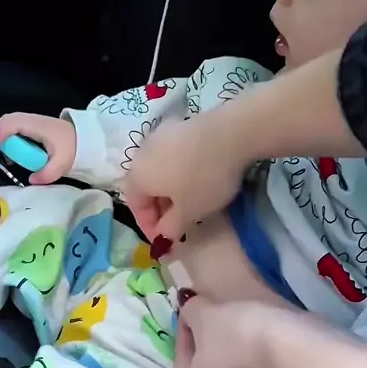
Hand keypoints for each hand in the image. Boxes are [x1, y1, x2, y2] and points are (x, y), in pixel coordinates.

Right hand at [0, 113, 76, 183]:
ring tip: (3, 152)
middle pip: (5, 120)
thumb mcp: (61, 164)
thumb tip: (31, 179)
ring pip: (8, 122)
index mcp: (36, 126)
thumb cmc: (72, 148)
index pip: (10, 123)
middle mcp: (31, 119)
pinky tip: (13, 149)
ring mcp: (32, 120)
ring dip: (2, 135)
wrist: (85, 139)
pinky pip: (14, 125)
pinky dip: (8, 134)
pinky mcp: (33, 124)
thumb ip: (47, 174)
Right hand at [125, 109, 244, 241]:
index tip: (166, 241)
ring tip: (189, 202)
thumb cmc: (204, 179)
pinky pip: (173, 156)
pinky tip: (198, 178)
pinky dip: (180, 172)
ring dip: (170, 190)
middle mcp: (141, 154)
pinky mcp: (179, 125)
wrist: (231, 133)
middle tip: (177, 224)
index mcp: (136, 177)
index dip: (149, 228)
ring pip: (159, 171)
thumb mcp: (188, 214)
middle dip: (160, 209)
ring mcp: (159, 136)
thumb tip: (164, 233)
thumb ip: (170, 229)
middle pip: (145, 188)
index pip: (135, 208)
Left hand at [176, 295, 281, 367]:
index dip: (185, 327)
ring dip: (233, 355)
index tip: (192, 306)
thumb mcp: (206, 316)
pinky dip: (254, 362)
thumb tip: (190, 308)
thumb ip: (191, 312)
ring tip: (239, 327)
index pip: (181, 357)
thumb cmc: (239, 337)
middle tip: (214, 318)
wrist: (294, 352)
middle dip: (208, 345)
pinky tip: (259, 341)